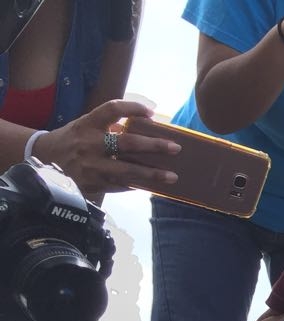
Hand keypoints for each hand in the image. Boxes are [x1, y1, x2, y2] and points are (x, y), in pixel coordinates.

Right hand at [34, 100, 180, 196]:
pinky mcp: (92, 183)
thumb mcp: (86, 126)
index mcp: (87, 124)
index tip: (152, 113)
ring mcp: (91, 165)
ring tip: (172, 176)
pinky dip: (138, 185)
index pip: (112, 109)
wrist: (44, 160)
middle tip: (175, 148)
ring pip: (127, 170)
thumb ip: (110, 126)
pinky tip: (152, 185)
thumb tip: (146, 127)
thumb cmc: (73, 140)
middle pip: (127, 143)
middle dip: (154, 146)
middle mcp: (89, 143)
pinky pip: (121, 185)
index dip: (133, 108)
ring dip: (152, 174)